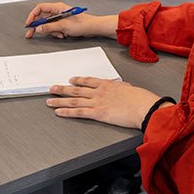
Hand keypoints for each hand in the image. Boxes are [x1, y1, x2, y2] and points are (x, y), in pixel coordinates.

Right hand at [23, 2, 116, 39]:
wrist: (93, 27)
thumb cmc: (82, 23)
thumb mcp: (63, 26)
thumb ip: (49, 27)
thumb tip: (38, 28)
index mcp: (57, 7)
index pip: (39, 8)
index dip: (32, 16)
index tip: (29, 24)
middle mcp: (58, 10)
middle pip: (42, 17)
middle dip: (39, 26)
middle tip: (32, 33)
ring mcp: (60, 17)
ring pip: (48, 24)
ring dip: (51, 31)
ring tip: (59, 34)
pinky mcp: (63, 22)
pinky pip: (54, 28)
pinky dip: (57, 32)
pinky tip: (63, 34)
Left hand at [46, 77, 160, 129]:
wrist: (144, 106)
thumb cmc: (141, 99)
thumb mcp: (130, 89)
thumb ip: (122, 88)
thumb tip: (123, 87)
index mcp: (107, 85)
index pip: (88, 81)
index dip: (78, 81)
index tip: (71, 80)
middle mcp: (99, 92)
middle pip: (76, 90)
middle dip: (62, 89)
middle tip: (52, 88)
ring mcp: (97, 102)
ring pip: (74, 100)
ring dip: (60, 100)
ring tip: (49, 100)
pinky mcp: (98, 113)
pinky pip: (78, 112)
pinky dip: (66, 111)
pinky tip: (58, 111)